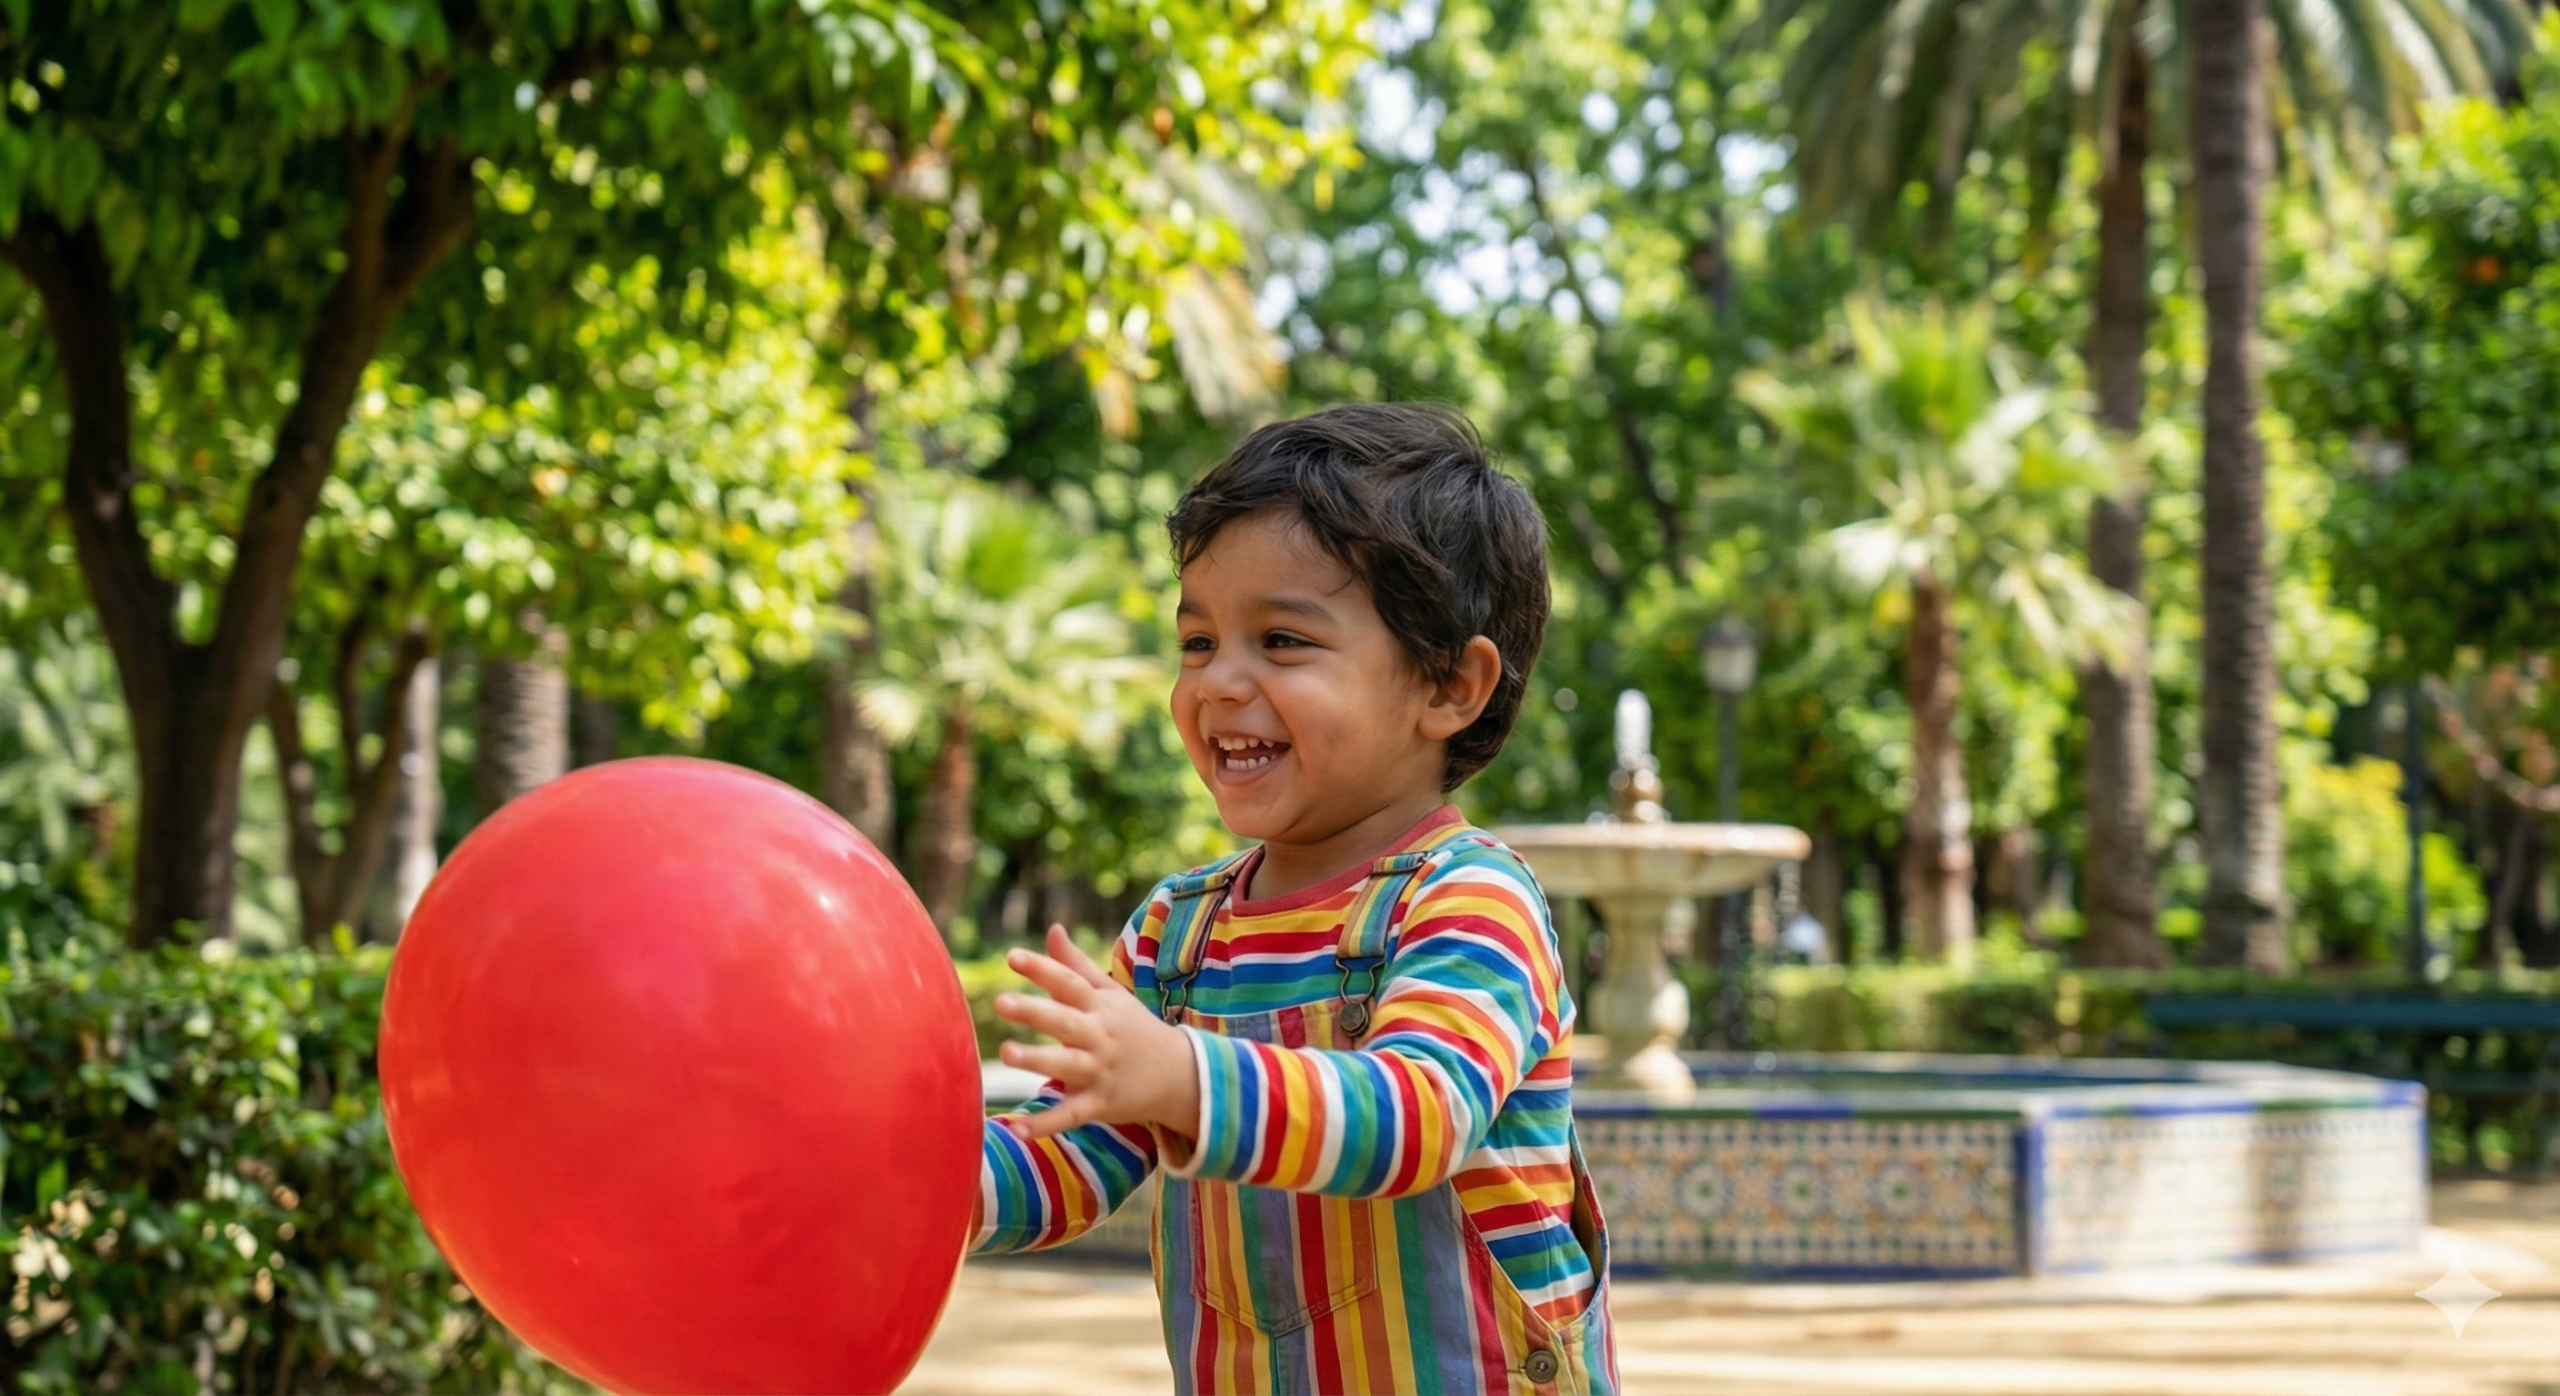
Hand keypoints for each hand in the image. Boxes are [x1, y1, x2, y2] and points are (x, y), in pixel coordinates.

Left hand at [992, 925, 1201, 1143]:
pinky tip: (1019, 1129)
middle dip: (1035, 1013)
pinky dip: (1047, 1125)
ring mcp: (1101, 1071)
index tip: (1012, 957)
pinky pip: (1072, 1115)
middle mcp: (1100, 1037)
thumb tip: (1052, 929)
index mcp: (1100, 1007)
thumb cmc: (1134, 1028)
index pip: (1069, 984)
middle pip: (1065, 1022)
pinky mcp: (1100, 1104)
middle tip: (1001, 1002)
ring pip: (1067, 1066)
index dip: (1043, 969)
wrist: (1180, 1075)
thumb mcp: (1111, 994)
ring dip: (1038, 1061)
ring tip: (1006, 1053)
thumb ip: (1077, 965)